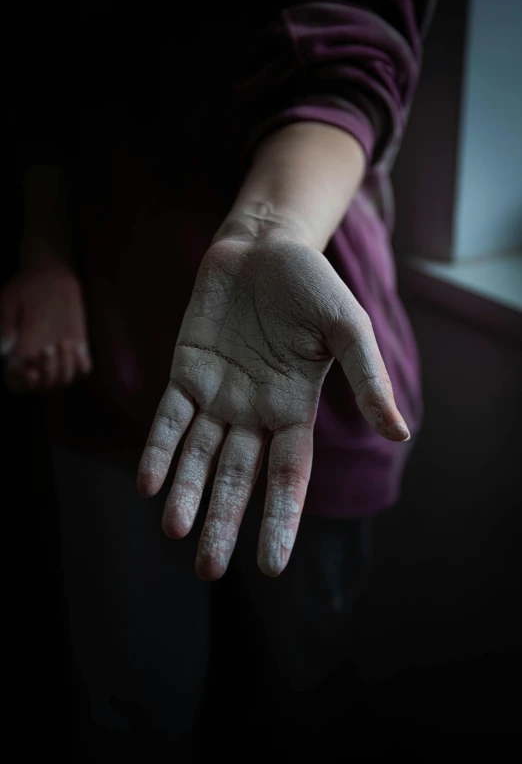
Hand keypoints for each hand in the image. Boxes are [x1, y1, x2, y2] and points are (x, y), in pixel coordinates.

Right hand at [0, 260, 91, 392]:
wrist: (51, 277)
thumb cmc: (26, 288)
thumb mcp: (10, 301)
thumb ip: (6, 323)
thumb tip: (6, 348)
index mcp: (17, 353)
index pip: (16, 383)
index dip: (22, 384)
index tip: (31, 373)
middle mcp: (38, 360)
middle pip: (44, 386)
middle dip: (48, 372)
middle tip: (49, 347)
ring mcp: (60, 356)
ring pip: (64, 380)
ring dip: (65, 367)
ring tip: (64, 342)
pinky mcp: (78, 348)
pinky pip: (84, 370)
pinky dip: (82, 365)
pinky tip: (78, 348)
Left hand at [137, 232, 409, 580]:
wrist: (264, 245)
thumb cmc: (311, 285)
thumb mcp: (347, 327)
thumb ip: (366, 378)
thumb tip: (400, 433)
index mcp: (294, 410)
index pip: (287, 477)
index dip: (279, 520)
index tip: (271, 567)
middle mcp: (253, 412)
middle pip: (236, 478)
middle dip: (222, 522)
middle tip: (209, 570)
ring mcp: (217, 394)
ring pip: (199, 456)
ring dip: (187, 493)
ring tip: (176, 532)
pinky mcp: (186, 371)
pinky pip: (170, 419)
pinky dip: (160, 450)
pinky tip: (150, 484)